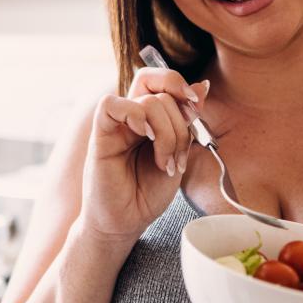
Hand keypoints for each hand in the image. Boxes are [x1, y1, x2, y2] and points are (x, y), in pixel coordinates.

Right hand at [80, 68, 208, 243]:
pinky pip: (111, 105)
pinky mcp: (100, 135)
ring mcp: (116, 124)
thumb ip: (187, 121)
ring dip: (167, 133)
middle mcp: (132, 116)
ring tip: (166, 163)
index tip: (196, 108)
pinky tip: (146, 139)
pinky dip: (136, 116)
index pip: (162, 81)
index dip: (181, 86)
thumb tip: (203, 86)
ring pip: (147, 101)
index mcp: (150, 117)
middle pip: (157, 85)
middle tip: (183, 144)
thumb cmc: (147, 193)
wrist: (125, 222)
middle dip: (180, 114)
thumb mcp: (179, 153)